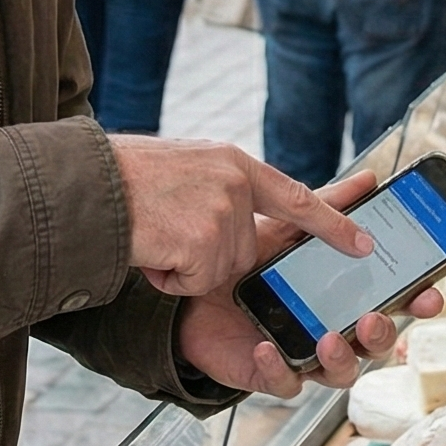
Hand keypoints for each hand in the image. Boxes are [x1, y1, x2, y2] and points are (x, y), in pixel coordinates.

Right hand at [112, 135, 367, 296]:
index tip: (365, 244)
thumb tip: (242, 220)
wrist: (80, 187)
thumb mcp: (183, 168)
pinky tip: (147, 250)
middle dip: (206, 256)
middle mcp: (235, 184)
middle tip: (167, 232)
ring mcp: (222, 214)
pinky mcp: (204, 243)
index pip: (295, 197)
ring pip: (217, 270)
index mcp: (233, 163)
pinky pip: (192, 282)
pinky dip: (166, 277)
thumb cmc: (120, 181)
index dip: (333, 221)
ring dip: (181, 266)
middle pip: (243, 250)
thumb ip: (219, 187)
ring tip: (151, 236)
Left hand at [174, 169, 445, 395]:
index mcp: (346, 295)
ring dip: (340, 359)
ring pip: (340, 373)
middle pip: (376, 344)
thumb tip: (369, 178)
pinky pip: (284, 383)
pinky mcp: (267, 373)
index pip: (394, 302)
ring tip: (329, 338)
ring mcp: (303, 354)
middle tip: (373, 317)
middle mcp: (333, 328)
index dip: (417, 301)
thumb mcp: (288, 224)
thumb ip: (328, 206)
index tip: (431, 293)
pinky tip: (267, 347)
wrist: (192, 284)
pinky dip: (279, 368)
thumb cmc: (248, 259)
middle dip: (382, 334)